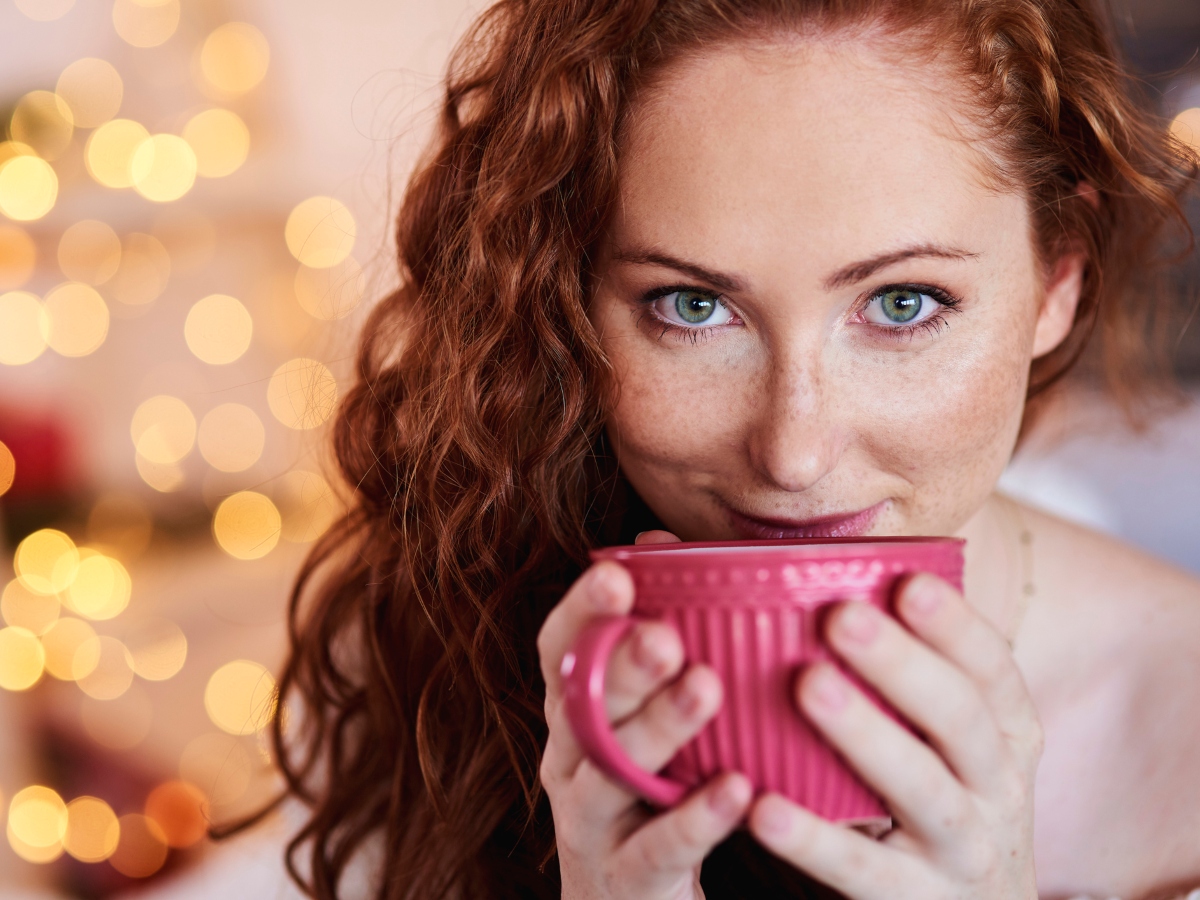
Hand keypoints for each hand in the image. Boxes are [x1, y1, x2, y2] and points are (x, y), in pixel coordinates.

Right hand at [537, 531, 752, 898]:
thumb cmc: (653, 784)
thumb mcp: (649, 712)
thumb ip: (658, 631)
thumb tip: (661, 540)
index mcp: (574, 710)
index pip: (558, 649)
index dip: (579, 612)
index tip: (615, 576)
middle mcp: (568, 759)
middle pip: (580, 706)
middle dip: (620, 666)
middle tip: (666, 635)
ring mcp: (589, 824)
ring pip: (608, 773)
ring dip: (656, 727)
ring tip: (706, 687)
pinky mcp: (624, 880)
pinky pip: (655, 848)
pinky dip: (695, 818)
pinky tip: (737, 787)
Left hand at [746, 574, 1042, 898]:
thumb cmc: (942, 803)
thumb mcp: (954, 745)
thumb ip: (913, 679)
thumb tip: (827, 574)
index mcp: (1007, 736)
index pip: (993, 672)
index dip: (956, 626)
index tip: (909, 581)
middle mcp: (998, 789)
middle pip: (960, 720)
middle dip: (903, 664)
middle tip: (842, 616)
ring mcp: (963, 851)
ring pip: (922, 789)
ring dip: (865, 734)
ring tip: (807, 685)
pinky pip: (863, 872)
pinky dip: (814, 842)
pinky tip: (763, 809)